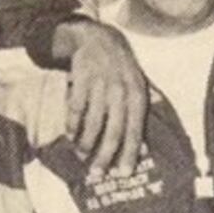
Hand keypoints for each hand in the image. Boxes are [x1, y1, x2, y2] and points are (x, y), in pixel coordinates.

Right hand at [59, 20, 146, 179]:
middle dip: (105, 155)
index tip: (123, 174)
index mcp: (137, 95)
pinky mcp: (81, 78)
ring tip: (82, 156)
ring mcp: (100, 84)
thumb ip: (137, 117)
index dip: (130, 154)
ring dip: (85, 143)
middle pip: (113, 130)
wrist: (98, 38)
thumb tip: (142, 151)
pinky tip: (71, 135)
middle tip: (97, 173)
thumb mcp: (136, 88)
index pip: (135, 130)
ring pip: (92, 122)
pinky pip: (76, 108)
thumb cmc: (121, 71)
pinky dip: (72, 125)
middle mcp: (121, 90)